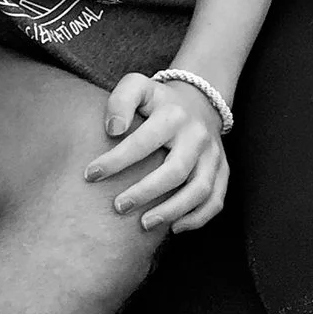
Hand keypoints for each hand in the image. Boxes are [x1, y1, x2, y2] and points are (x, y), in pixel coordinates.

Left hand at [84, 73, 229, 231]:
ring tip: (144, 224)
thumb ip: (120, 100)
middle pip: (175, 171)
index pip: (143, 142)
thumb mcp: (137, 86)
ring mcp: (212, 155)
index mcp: (173, 115)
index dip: (116, 161)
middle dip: (145, 192)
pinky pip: (216, 200)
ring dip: (172, 210)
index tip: (91, 175)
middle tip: (118, 207)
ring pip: (200, 190)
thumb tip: (113, 129)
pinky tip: (174, 227)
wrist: (198, 99)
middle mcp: (196, 136)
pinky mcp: (222, 170)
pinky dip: (198, 218)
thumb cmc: (156, 100)